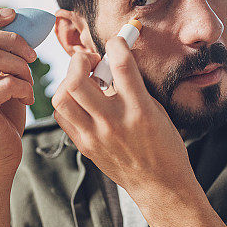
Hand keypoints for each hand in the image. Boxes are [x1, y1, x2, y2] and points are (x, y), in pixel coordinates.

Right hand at [0, 8, 37, 173]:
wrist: (1, 154)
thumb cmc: (6, 114)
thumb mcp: (4, 77)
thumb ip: (5, 53)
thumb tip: (24, 22)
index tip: (14, 15)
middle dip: (15, 40)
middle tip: (33, 56)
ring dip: (22, 67)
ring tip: (29, 84)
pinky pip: (5, 83)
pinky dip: (24, 87)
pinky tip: (28, 99)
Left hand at [51, 37, 194, 200]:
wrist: (160, 186)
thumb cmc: (164, 147)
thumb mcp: (158, 111)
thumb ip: (135, 86)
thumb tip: (117, 61)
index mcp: (140, 110)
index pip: (121, 65)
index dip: (117, 44)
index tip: (118, 41)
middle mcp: (114, 122)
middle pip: (77, 80)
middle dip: (80, 60)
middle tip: (91, 61)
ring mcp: (95, 136)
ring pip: (62, 98)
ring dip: (69, 81)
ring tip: (83, 80)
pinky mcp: (85, 146)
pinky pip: (62, 117)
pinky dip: (67, 102)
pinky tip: (81, 101)